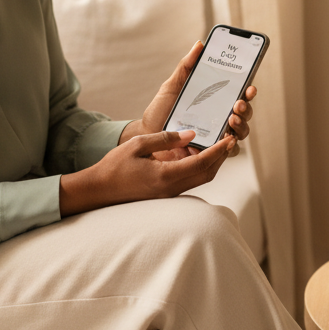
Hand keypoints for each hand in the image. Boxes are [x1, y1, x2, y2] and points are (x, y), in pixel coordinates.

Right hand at [59, 130, 237, 215]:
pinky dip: (199, 168)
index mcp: (165, 176)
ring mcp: (169, 194)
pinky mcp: (165, 194)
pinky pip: (189, 181)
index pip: (201, 163)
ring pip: (200, 179)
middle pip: (207, 174)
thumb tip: (192, 134)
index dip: (219, 151)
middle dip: (221, 157)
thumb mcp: (138, 145)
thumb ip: (166, 139)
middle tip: (229, 139)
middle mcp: (171, 189)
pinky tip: (197, 155)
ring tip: (217, 145)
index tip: (230, 138)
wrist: (98, 190)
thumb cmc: (114, 166)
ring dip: (211, 163)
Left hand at [124, 41, 257, 158]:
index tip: (249, 86)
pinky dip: (230, 146)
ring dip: (241, 125)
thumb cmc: (161, 111)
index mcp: (215, 102)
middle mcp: (219, 119)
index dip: (248, 91)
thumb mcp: (172, 86)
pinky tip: (225, 140)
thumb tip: (200, 45)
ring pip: (240, 132)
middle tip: (238, 103)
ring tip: (232, 119)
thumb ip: (186, 66)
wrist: (147, 137)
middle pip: (244, 113)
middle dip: (246, 108)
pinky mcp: (211, 154)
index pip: (238, 95)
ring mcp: (217, 137)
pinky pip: (228, 152)